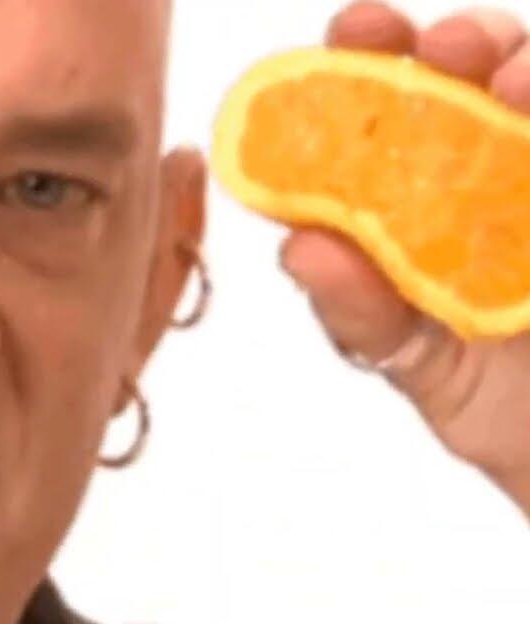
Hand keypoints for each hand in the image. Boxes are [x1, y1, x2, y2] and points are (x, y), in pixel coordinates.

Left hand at [280, 2, 529, 510]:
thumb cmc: (495, 402)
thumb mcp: (415, 363)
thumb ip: (360, 312)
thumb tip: (301, 247)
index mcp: (424, 194)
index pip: (391, 108)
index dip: (368, 59)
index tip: (349, 36)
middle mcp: (496, 169)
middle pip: (481, 71)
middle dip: (460, 43)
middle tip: (443, 50)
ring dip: (527, 66)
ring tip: (516, 88)